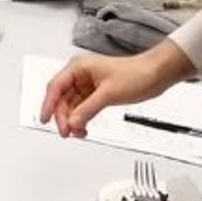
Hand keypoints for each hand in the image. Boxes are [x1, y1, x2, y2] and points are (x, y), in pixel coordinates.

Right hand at [38, 44, 185, 136]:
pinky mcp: (96, 93)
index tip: (45, 119)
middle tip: (65, 132)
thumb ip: (87, 109)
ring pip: (72, 105)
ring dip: (73, 120)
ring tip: (76, 133)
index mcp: (78, 67)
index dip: (48, 104)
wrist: (157, 74)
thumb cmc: (137, 73)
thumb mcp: (108, 93)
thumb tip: (72, 122)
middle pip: (62, 98)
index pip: (56, 87)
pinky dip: (82, 119)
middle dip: (63, 116)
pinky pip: (82, 108)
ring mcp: (88, 85)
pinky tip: (84, 128)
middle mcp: (80, 75)